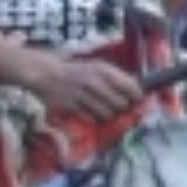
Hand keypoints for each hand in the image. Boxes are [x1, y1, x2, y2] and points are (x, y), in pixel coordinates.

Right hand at [12, 54, 141, 124]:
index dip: (137, 96)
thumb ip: (118, 77)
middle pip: (121, 104)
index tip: (138, 100)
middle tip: (119, 106)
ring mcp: (80, 94)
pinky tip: (90, 111)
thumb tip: (140, 90)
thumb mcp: (99, 67)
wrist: (46, 73)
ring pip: (107, 113)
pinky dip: (94, 118)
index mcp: (103, 70)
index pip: (130, 86)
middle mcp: (92, 81)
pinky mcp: (70, 106)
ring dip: (108, 114)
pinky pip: (91, 118)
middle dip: (122, 108)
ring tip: (104, 108)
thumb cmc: (78, 72)